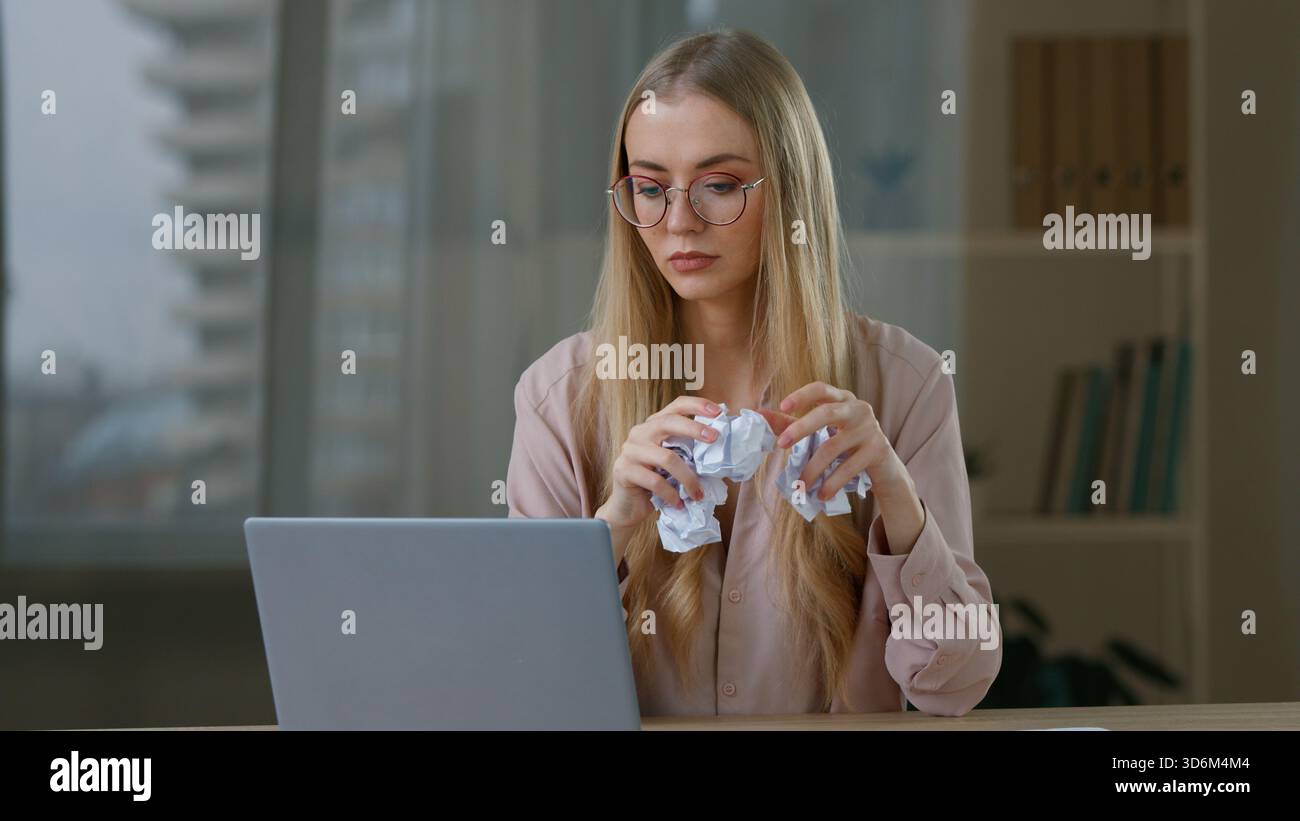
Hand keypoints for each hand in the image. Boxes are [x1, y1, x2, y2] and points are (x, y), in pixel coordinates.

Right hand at [595, 396, 722, 532]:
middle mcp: (640, 433)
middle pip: (668, 423)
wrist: (627, 507)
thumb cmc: (655, 482)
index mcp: (654, 426)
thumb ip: (688, 452)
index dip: (697, 405)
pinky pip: (654, 481)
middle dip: (694, 429)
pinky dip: (671, 494)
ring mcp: (630, 451)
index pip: (676, 406)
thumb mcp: (673, 463)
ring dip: (687, 478)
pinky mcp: (623, 471)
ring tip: (698, 494)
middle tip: (715, 439)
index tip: (718, 412)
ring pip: (666, 458)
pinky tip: (679, 503)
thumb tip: (720, 450)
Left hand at [757, 382, 900, 500]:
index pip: (821, 389)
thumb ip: (790, 422)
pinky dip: (832, 483)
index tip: (783, 406)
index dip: (802, 395)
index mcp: (842, 399)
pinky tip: (821, 494)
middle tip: (781, 444)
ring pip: (833, 446)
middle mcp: (858, 409)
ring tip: (800, 485)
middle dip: (801, 428)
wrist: (884, 466)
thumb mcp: (821, 430)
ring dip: (812, 468)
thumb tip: (758, 414)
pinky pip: (848, 467)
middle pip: (826, 413)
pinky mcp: (877, 449)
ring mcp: (870, 428)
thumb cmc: (846, 443)